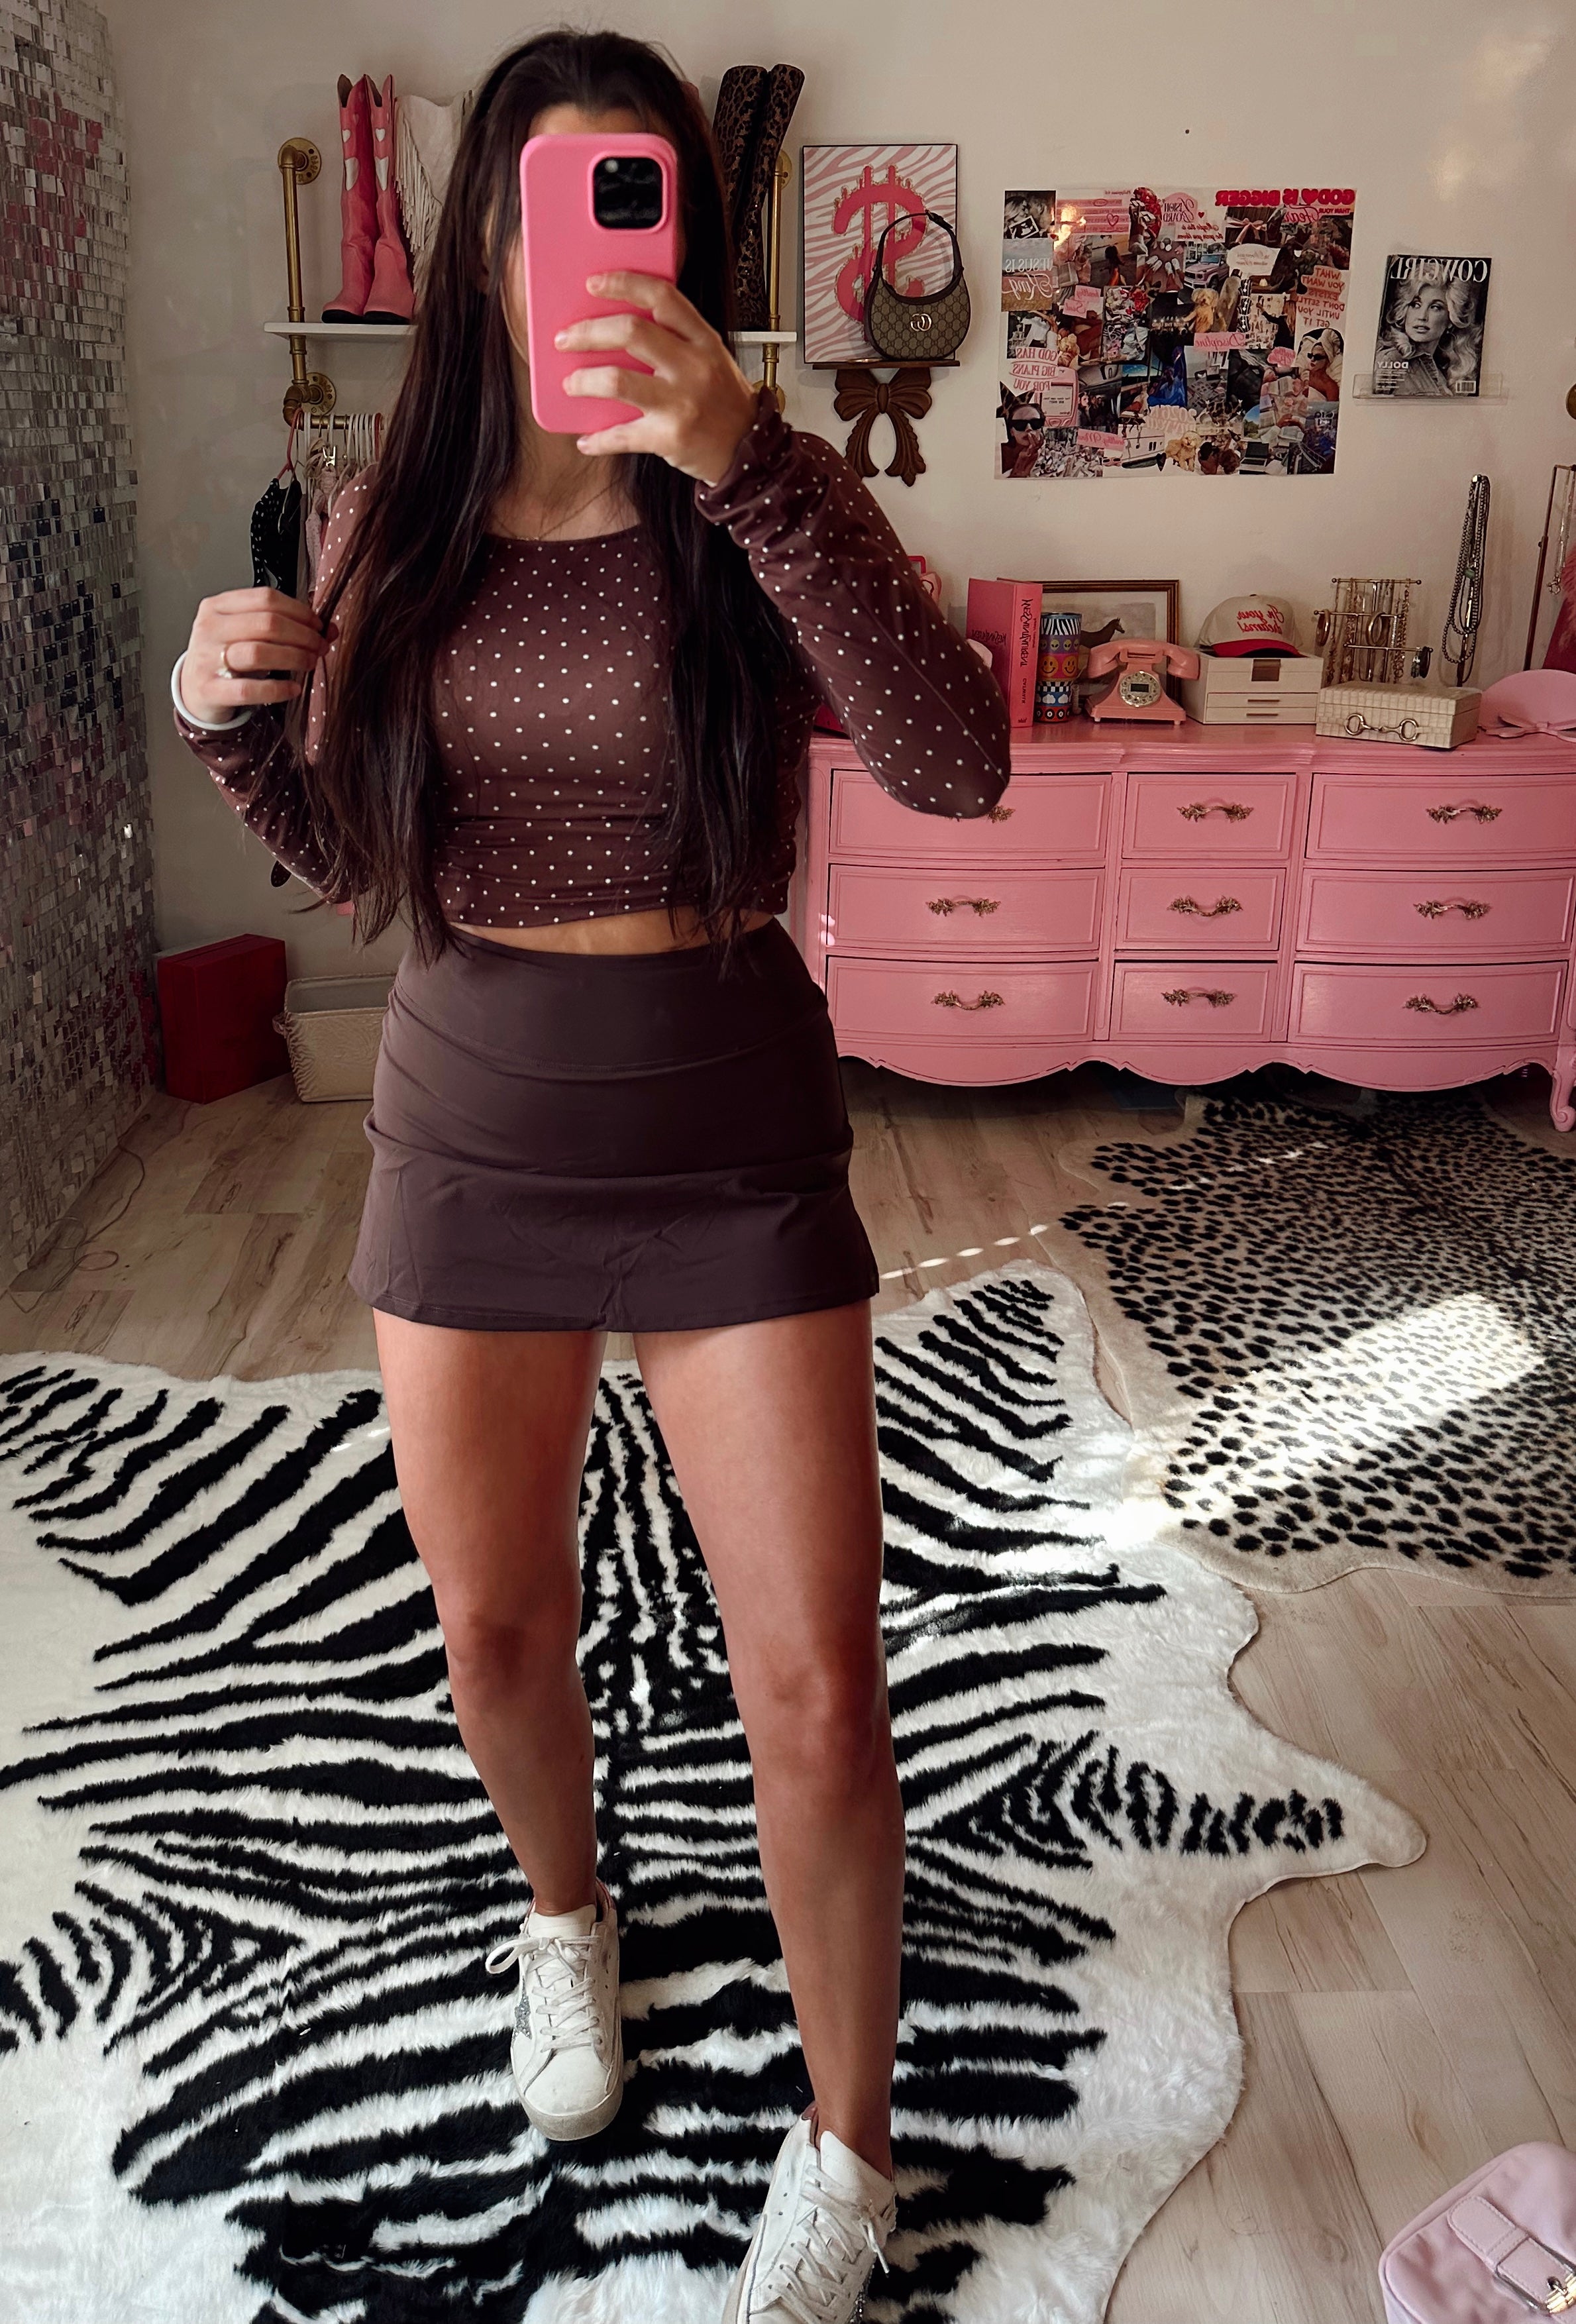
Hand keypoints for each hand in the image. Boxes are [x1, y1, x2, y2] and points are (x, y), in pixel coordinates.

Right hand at [179, 587, 332, 723]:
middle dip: (302, 635)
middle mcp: (210, 628)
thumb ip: (284, 626)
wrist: (193, 690)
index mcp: (218, 606)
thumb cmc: (225, 657)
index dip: (299, 611)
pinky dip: (277, 689)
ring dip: (294, 657)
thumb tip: (329, 629)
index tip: (318, 624)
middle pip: (266, 624)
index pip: (266, 598)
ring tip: (310, 663)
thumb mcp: (247, 634)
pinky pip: (249, 689)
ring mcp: (207, 659)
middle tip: (319, 646)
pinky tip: (294, 688)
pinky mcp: (210, 689)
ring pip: (258, 652)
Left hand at [556, 272, 757, 484]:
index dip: (623, 283)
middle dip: (588, 332)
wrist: (749, 450)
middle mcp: (693, 367)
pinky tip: (587, 439)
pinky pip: (621, 435)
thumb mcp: (711, 358)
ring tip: (572, 384)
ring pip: (617, 380)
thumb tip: (620, 326)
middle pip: (631, 332)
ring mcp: (681, 403)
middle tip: (566, 339)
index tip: (594, 283)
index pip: (662, 297)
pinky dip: (598, 439)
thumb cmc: (724, 403)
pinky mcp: (669, 438)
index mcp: (703, 340)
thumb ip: (677, 338)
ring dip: (584, 381)